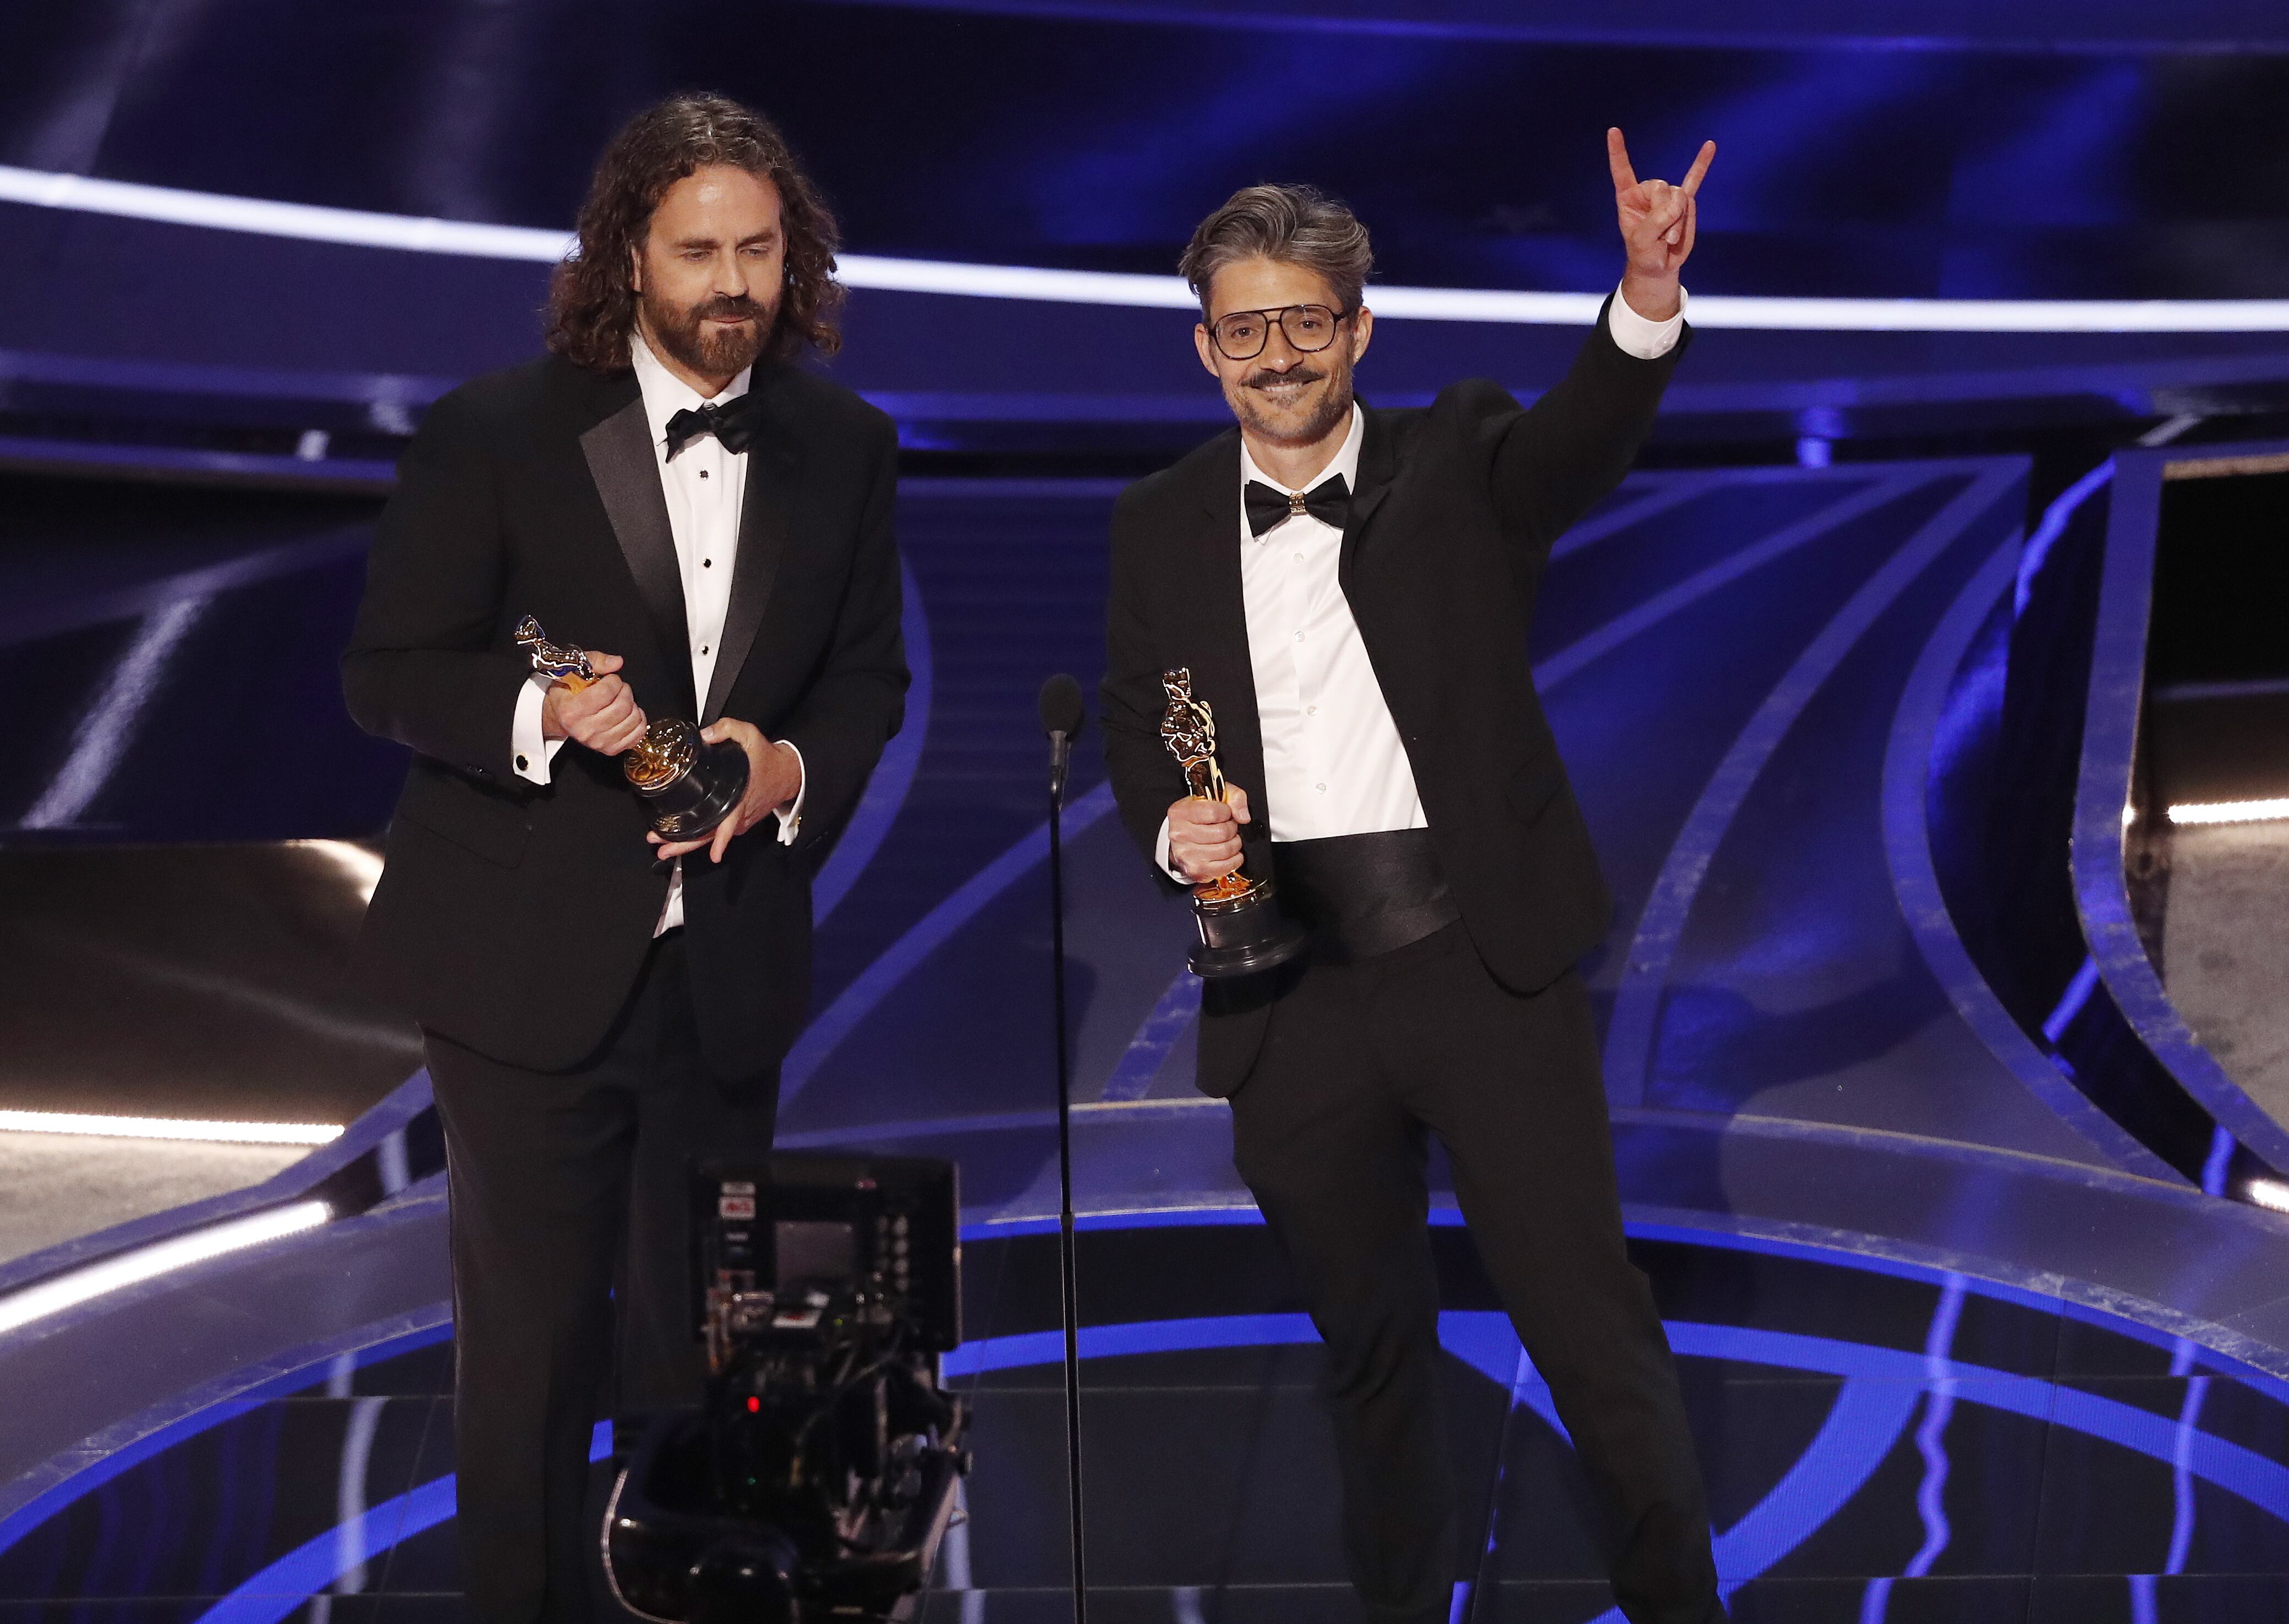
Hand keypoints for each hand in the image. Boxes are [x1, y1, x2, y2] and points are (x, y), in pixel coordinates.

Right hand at [541, 652, 647, 754]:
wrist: (558, 717)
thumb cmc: (566, 693)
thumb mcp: (573, 670)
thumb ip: (596, 661)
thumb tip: (616, 662)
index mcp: (571, 711)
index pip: (606, 692)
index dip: (613, 680)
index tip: (610, 679)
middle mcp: (584, 730)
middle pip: (622, 706)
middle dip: (625, 691)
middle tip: (618, 688)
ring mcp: (598, 742)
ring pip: (632, 719)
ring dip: (632, 705)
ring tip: (621, 701)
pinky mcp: (610, 749)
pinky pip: (638, 734)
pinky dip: (639, 721)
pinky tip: (628, 714)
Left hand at [647, 717, 801, 863]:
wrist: (788, 772)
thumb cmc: (768, 757)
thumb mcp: (750, 735)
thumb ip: (726, 729)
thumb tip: (703, 735)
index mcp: (739, 796)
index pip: (730, 823)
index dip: (722, 839)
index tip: (714, 855)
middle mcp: (738, 814)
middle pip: (711, 836)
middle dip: (685, 845)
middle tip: (661, 848)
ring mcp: (738, 820)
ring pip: (710, 837)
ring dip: (686, 844)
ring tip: (663, 848)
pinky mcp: (738, 821)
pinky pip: (716, 832)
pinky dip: (698, 838)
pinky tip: (680, 838)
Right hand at [1166, 785, 1250, 883]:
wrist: (1182, 839)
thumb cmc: (1199, 817)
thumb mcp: (1215, 796)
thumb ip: (1234, 797)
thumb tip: (1243, 817)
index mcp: (1181, 812)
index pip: (1214, 812)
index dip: (1227, 812)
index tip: (1225, 814)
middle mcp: (1180, 834)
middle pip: (1222, 832)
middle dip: (1232, 829)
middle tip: (1227, 828)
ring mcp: (1186, 854)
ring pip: (1226, 850)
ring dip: (1234, 844)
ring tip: (1228, 840)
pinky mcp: (1196, 870)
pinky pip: (1225, 866)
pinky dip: (1234, 860)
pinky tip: (1230, 854)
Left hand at [1608, 127, 1715, 321]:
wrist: (1660, 266)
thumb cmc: (1644, 253)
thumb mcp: (1642, 241)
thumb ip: (1657, 221)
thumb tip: (1679, 202)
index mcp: (1629, 197)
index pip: (1622, 171)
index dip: (1618, 152)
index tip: (1613, 131)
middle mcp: (1648, 192)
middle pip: (1662, 189)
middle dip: (1665, 216)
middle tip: (1660, 238)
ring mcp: (1668, 196)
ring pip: (1680, 199)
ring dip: (1678, 223)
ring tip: (1669, 238)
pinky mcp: (1685, 203)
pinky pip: (1695, 180)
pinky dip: (1702, 164)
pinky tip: (1710, 146)